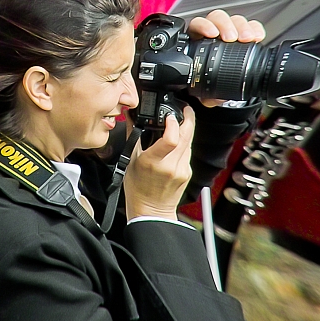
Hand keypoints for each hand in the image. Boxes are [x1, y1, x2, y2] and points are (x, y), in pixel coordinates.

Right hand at [123, 105, 194, 220]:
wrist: (151, 210)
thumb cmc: (138, 189)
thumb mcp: (130, 161)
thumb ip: (134, 137)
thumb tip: (132, 118)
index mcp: (154, 162)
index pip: (171, 138)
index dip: (173, 123)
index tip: (169, 115)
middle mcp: (171, 166)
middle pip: (187, 135)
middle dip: (188, 118)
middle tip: (184, 110)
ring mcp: (182, 170)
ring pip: (189, 143)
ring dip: (186, 130)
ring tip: (180, 123)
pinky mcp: (188, 173)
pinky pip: (188, 153)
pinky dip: (184, 144)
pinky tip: (177, 143)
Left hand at [187, 10, 265, 107]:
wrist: (223, 81)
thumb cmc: (209, 80)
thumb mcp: (203, 89)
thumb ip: (204, 93)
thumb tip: (211, 99)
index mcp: (197, 41)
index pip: (197, 25)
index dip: (204, 26)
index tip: (211, 33)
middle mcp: (213, 33)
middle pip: (218, 18)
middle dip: (226, 26)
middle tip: (231, 38)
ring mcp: (230, 31)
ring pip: (235, 20)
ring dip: (242, 27)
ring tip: (247, 38)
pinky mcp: (246, 34)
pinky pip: (252, 26)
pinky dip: (256, 30)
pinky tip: (258, 37)